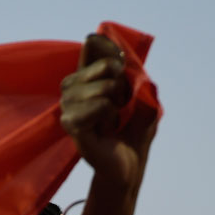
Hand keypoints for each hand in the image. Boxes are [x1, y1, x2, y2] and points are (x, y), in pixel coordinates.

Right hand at [60, 33, 157, 188]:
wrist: (130, 165)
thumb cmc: (134, 132)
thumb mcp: (143, 100)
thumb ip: (135, 78)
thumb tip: (120, 66)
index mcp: (89, 81)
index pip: (91, 49)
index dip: (104, 48)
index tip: (119, 63)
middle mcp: (74, 92)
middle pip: (101, 67)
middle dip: (120, 85)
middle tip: (120, 107)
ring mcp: (70, 109)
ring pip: (101, 88)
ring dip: (116, 104)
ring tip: (113, 121)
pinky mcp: (73, 127)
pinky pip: (98, 107)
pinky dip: (109, 115)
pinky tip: (107, 129)